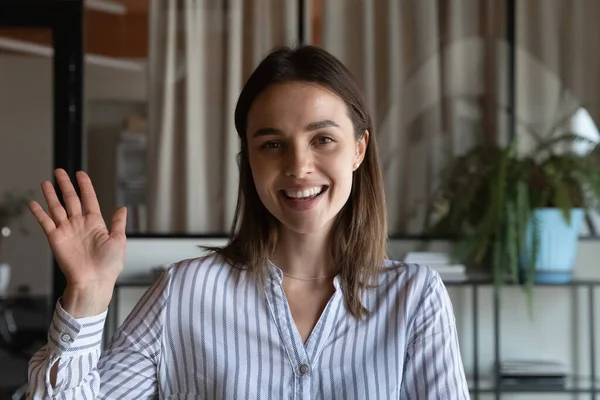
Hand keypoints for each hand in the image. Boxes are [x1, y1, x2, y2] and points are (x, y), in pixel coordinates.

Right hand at [29, 169, 126, 314]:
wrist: (94, 281)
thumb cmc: (109, 265)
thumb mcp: (119, 240)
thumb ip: (118, 223)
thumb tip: (122, 208)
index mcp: (96, 223)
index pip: (89, 199)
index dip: (85, 186)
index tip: (80, 174)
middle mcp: (80, 224)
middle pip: (71, 199)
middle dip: (65, 185)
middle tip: (60, 172)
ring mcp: (67, 231)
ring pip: (57, 208)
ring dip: (51, 195)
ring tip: (46, 182)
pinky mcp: (56, 239)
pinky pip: (46, 223)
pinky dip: (39, 213)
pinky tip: (34, 203)